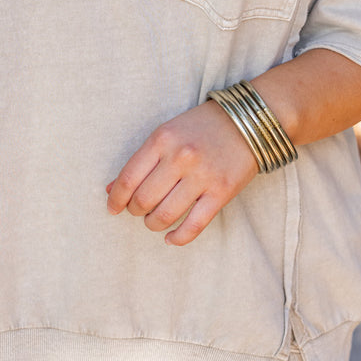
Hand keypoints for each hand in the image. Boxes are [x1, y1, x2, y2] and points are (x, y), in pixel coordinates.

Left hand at [105, 100, 259, 245]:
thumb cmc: (201, 128)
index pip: (127, 179)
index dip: (116, 199)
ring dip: (153, 224)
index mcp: (162, 139)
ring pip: (164, 216)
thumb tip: (112, 190)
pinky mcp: (221, 192)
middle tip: (138, 210)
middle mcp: (180, 157)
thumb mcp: (167, 133)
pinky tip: (170, 238)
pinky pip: (193, 226)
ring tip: (154, 220)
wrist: (248, 122)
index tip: (113, 208)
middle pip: (143, 200)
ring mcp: (202, 176)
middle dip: (135, 211)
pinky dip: (177, 238)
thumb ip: (141, 161)